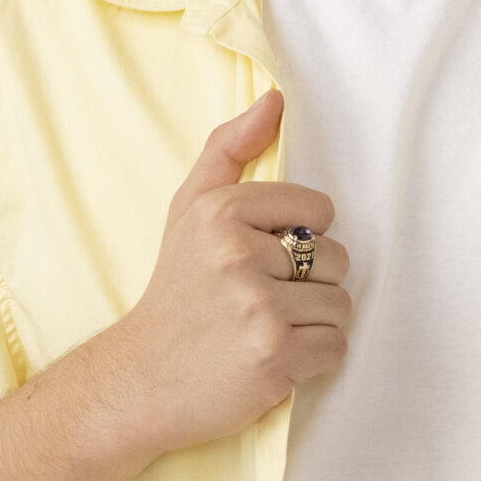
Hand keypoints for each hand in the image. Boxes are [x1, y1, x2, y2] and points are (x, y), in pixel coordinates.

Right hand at [105, 89, 350, 454]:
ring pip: (340, 304)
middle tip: (261, 302)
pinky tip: (275, 358)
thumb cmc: (175, 292)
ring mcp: (258, 308)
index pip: (320, 210)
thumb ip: (228, 150)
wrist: (141, 380)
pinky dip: (314, 358)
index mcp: (220, 211)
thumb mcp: (188, 211)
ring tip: (267, 329)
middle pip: (336, 258)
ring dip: (313, 323)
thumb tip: (273, 100)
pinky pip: (336, 346)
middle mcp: (238, 255)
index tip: (262, 261)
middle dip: (309, 284)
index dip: (301, 238)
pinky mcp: (275, 356)